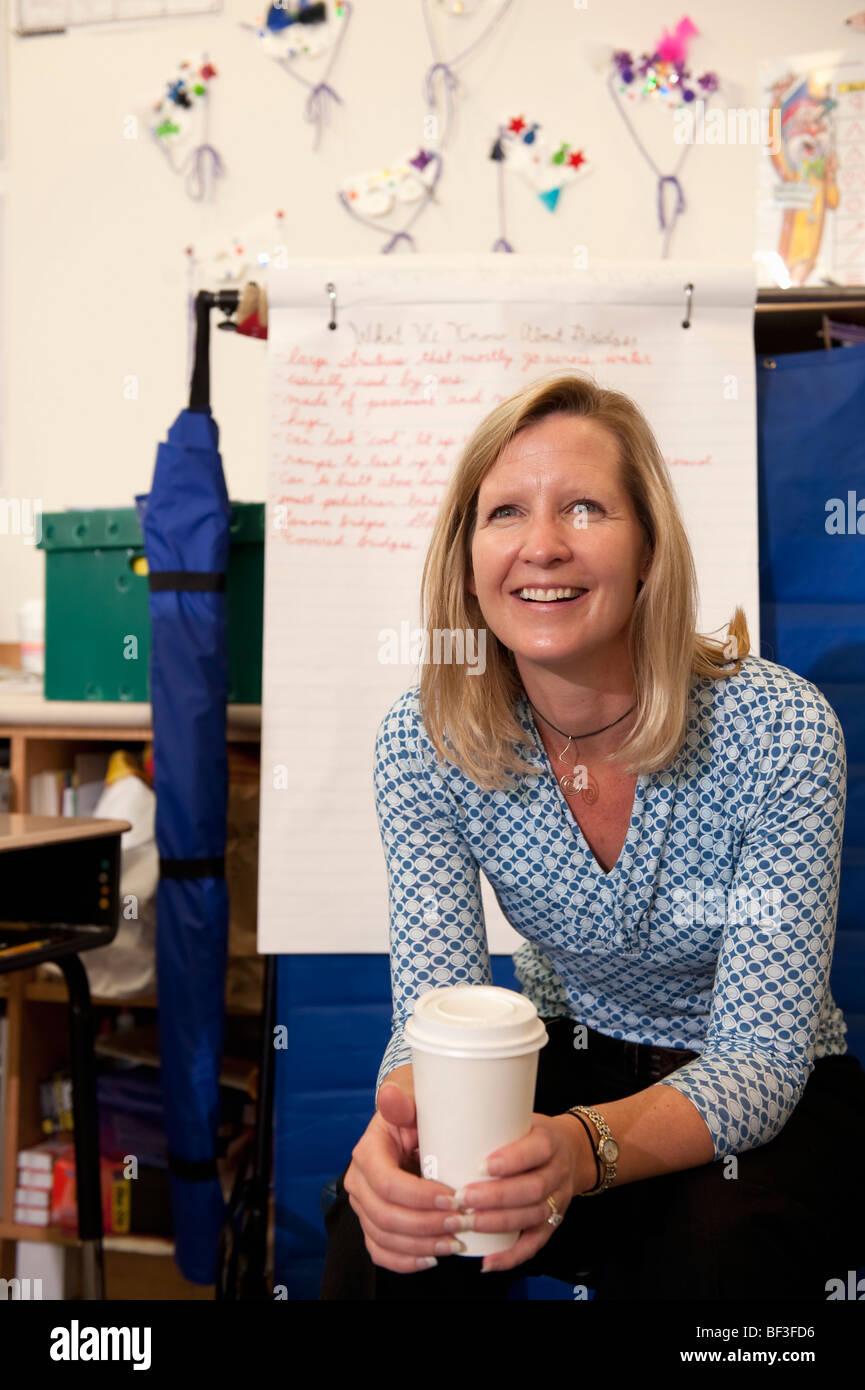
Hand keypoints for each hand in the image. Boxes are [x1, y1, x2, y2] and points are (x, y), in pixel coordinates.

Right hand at [344, 1081, 467, 1273]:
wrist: (407, 1127)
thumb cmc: (415, 1115)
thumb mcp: (412, 1104)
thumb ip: (402, 1102)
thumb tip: (390, 1095)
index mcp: (367, 1152)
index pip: (388, 1183)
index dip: (420, 1197)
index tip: (455, 1198)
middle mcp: (358, 1182)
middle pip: (385, 1216)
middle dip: (427, 1225)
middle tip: (463, 1223)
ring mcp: (362, 1206)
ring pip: (384, 1238)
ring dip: (422, 1246)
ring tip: (456, 1242)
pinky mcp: (371, 1224)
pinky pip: (380, 1251)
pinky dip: (405, 1261)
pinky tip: (432, 1258)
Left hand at [445, 1112, 590, 1273]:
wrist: (573, 1151)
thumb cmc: (532, 1134)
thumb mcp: (520, 1119)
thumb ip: (487, 1126)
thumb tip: (432, 1133)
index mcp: (549, 1141)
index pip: (536, 1150)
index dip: (511, 1160)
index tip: (481, 1164)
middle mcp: (557, 1172)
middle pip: (532, 1189)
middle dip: (495, 1197)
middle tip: (462, 1198)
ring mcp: (558, 1200)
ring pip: (532, 1216)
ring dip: (497, 1223)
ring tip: (467, 1224)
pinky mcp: (553, 1223)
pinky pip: (535, 1243)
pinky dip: (512, 1255)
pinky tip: (488, 1260)